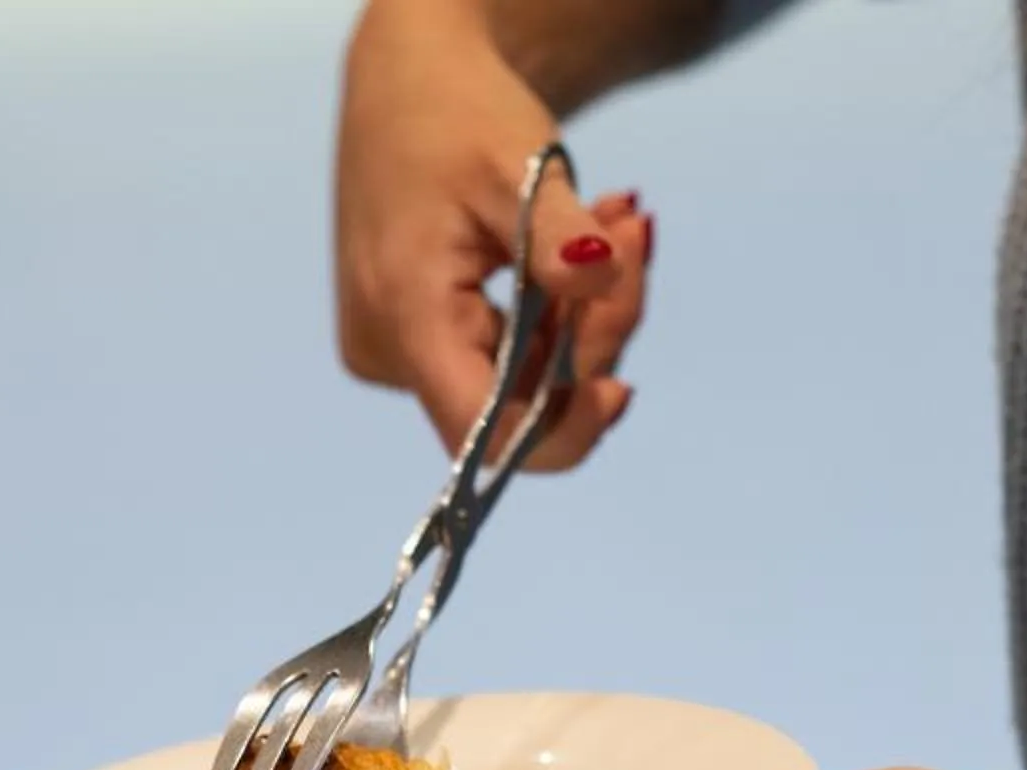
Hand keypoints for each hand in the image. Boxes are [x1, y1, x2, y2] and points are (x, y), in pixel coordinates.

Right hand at [335, 0, 651, 467]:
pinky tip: (578, 240)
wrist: (406, 82)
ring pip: (524, 376)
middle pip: (520, 398)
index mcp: (404, 316)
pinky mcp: (420, 336)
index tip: (619, 388)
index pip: (481, 431)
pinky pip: (509, 352)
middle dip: (594, 331)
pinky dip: (558, 308)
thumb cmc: (453, 113)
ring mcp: (401, 349)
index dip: (559, 429)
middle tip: (635, 233)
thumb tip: (604, 277)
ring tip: (608, 217)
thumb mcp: (518, 166)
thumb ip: (559, 237)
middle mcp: (391, 352)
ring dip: (585, 310)